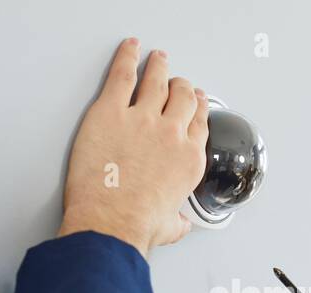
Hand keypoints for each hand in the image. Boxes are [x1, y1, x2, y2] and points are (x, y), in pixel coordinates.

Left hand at [58, 38, 209, 255]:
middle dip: (181, 86)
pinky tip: (130, 48)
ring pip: (156, 80)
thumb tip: (178, 223)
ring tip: (157, 58)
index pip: (199, 122)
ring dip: (159, 66)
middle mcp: (171, 134)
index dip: (198, 107)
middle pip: (182, 97)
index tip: (196, 100)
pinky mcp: (111, 112)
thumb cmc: (137, 226)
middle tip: (176, 80)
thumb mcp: (170, 227)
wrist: (112, 223)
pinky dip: (128, 56)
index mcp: (188, 159)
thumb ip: (177, 219)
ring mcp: (142, 119)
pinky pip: (123, 74)